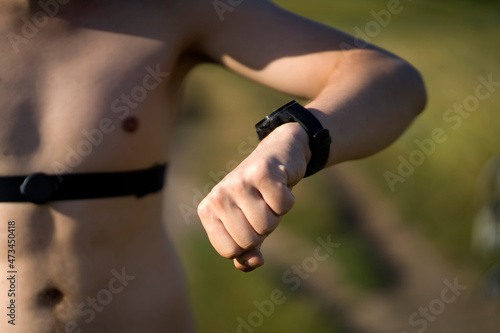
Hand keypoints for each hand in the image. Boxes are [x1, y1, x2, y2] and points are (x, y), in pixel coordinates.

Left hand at [197, 123, 309, 271]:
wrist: (277, 155)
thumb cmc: (259, 197)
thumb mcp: (248, 226)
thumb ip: (245, 253)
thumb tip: (254, 262)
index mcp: (207, 211)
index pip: (229, 251)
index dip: (247, 244)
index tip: (248, 223)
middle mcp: (217, 195)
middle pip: (249, 241)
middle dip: (263, 229)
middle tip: (260, 207)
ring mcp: (238, 182)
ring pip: (267, 225)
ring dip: (276, 214)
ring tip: (268, 196)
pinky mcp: (261, 171)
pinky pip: (283, 206)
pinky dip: (288, 199)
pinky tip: (279, 184)